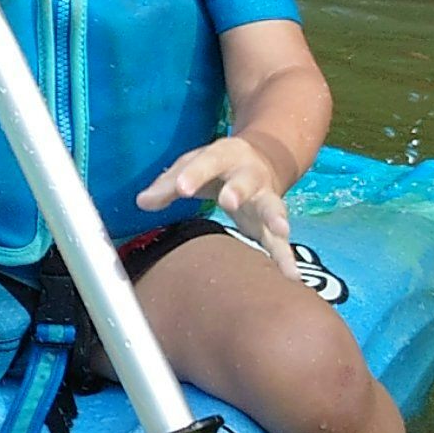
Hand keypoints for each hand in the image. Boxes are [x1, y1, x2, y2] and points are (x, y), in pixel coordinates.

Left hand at [140, 133, 297, 258]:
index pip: (207, 162)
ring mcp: (265, 198)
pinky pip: (280, 241)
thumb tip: (142, 203)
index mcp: (225, 156)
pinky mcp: (272, 223)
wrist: (261, 160)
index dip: (194, 175)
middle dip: (238, 191)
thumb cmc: (216, 167)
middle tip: (230, 201)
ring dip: (276, 219)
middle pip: (244, 182)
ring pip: (271, 207)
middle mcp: (249, 176)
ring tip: (281, 231)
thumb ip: (167, 185)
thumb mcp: (190, 166)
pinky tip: (291, 276)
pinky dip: (286, 257)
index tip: (181, 188)